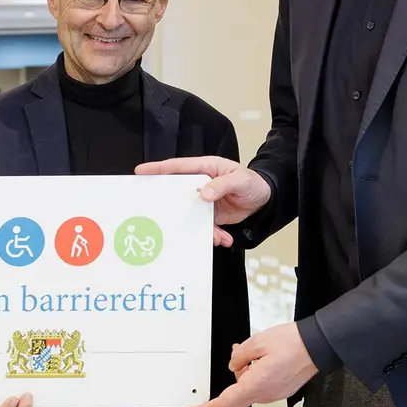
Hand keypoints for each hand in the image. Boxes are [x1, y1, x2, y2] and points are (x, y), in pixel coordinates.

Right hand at [134, 156, 271, 246]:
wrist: (265, 201)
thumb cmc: (253, 183)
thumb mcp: (241, 180)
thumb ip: (222, 185)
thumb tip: (203, 194)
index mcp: (205, 168)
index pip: (178, 167)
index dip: (158, 169)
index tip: (141, 171)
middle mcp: (201, 184)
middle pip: (177, 193)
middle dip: (172, 207)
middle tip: (162, 216)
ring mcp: (204, 202)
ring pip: (190, 215)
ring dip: (198, 228)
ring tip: (215, 235)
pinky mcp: (210, 216)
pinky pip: (203, 226)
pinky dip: (212, 235)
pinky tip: (223, 238)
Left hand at [185, 323, 316, 406]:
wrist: (318, 346)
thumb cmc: (291, 343)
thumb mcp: (257, 342)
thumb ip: (240, 356)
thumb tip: (234, 365)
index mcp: (255, 385)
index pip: (225, 403)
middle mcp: (264, 394)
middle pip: (233, 400)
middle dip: (216, 399)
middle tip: (199, 399)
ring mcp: (273, 394)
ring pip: (246, 390)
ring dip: (239, 376)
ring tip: (242, 352)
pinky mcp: (280, 390)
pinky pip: (258, 387)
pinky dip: (250, 376)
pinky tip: (254, 360)